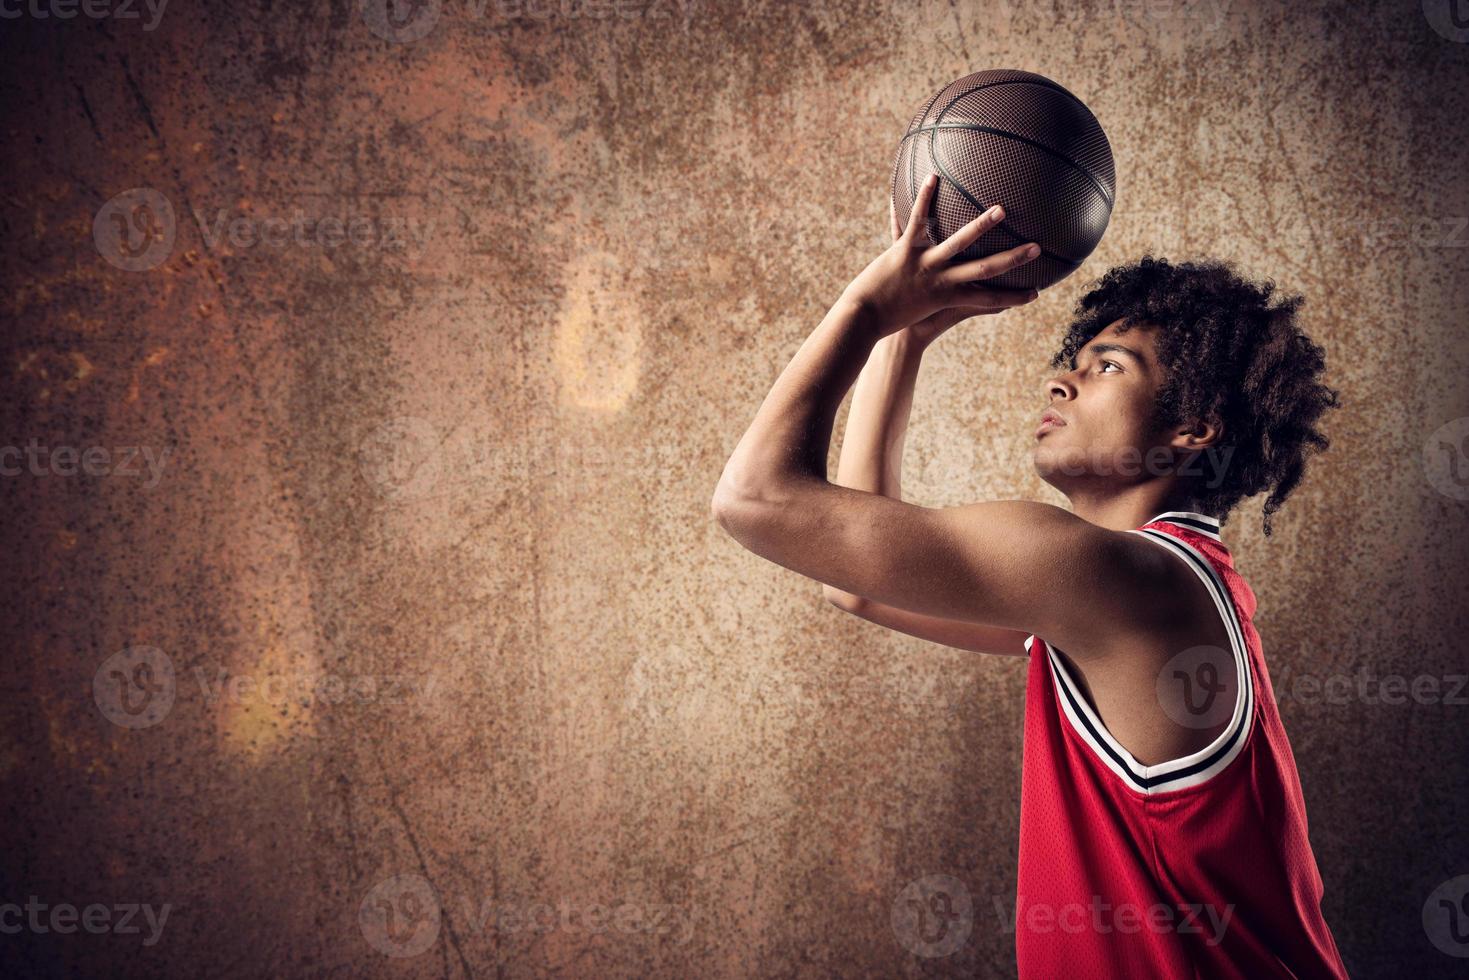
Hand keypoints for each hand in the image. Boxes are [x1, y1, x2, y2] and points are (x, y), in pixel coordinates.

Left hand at [844, 173, 1040, 339]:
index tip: (1037, 293)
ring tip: (1001, 210)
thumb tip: (954, 299)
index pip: (990, 302)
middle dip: (1013, 259)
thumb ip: (946, 306)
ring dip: (980, 226)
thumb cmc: (894, 320)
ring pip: (958, 243)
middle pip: (985, 270)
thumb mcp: (924, 316)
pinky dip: (924, 198)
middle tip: (1037, 247)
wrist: (863, 319)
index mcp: (950, 299)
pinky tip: (933, 176)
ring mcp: (924, 265)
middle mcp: (942, 282)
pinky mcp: (903, 251)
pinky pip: (916, 221)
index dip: (1014, 299)